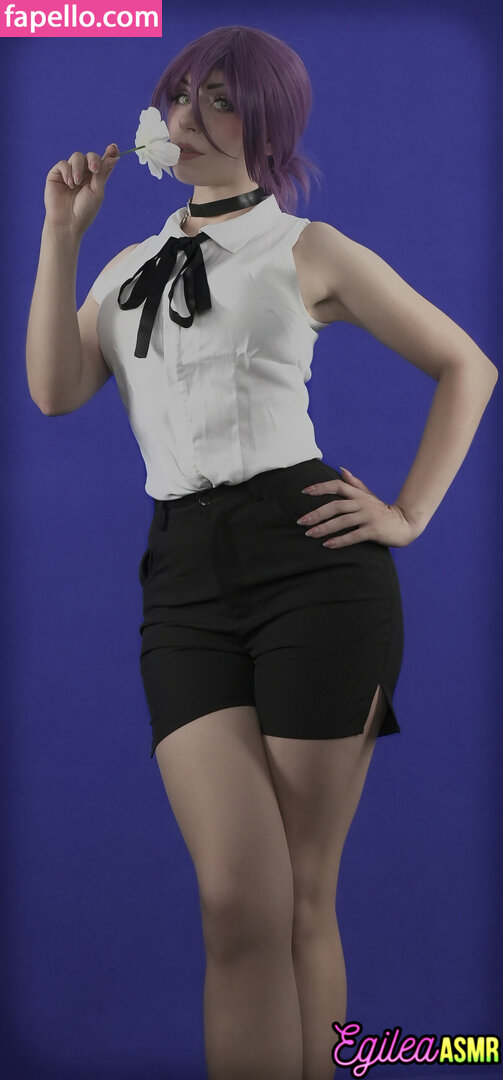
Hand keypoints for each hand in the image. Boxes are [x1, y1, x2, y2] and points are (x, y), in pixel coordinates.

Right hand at [44, 144, 119, 235]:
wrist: (67, 221)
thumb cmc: (84, 210)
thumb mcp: (97, 191)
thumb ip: (103, 172)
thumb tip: (115, 156)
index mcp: (95, 179)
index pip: (103, 162)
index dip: (109, 153)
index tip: (113, 147)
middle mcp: (83, 174)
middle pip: (90, 156)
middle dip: (93, 160)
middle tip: (94, 170)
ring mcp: (70, 173)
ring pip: (77, 157)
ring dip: (78, 168)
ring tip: (77, 183)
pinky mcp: (57, 174)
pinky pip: (63, 163)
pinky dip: (67, 172)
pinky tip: (69, 184)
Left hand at [297, 466, 419, 547]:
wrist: (405, 524)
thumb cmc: (383, 512)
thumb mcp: (369, 497)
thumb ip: (355, 485)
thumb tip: (342, 469)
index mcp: (359, 495)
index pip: (337, 486)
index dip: (320, 487)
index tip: (304, 492)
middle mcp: (362, 504)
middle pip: (336, 506)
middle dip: (317, 513)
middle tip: (301, 521)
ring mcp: (369, 516)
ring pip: (342, 521)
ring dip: (324, 528)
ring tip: (310, 534)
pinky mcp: (374, 530)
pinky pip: (354, 535)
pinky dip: (340, 540)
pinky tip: (328, 545)